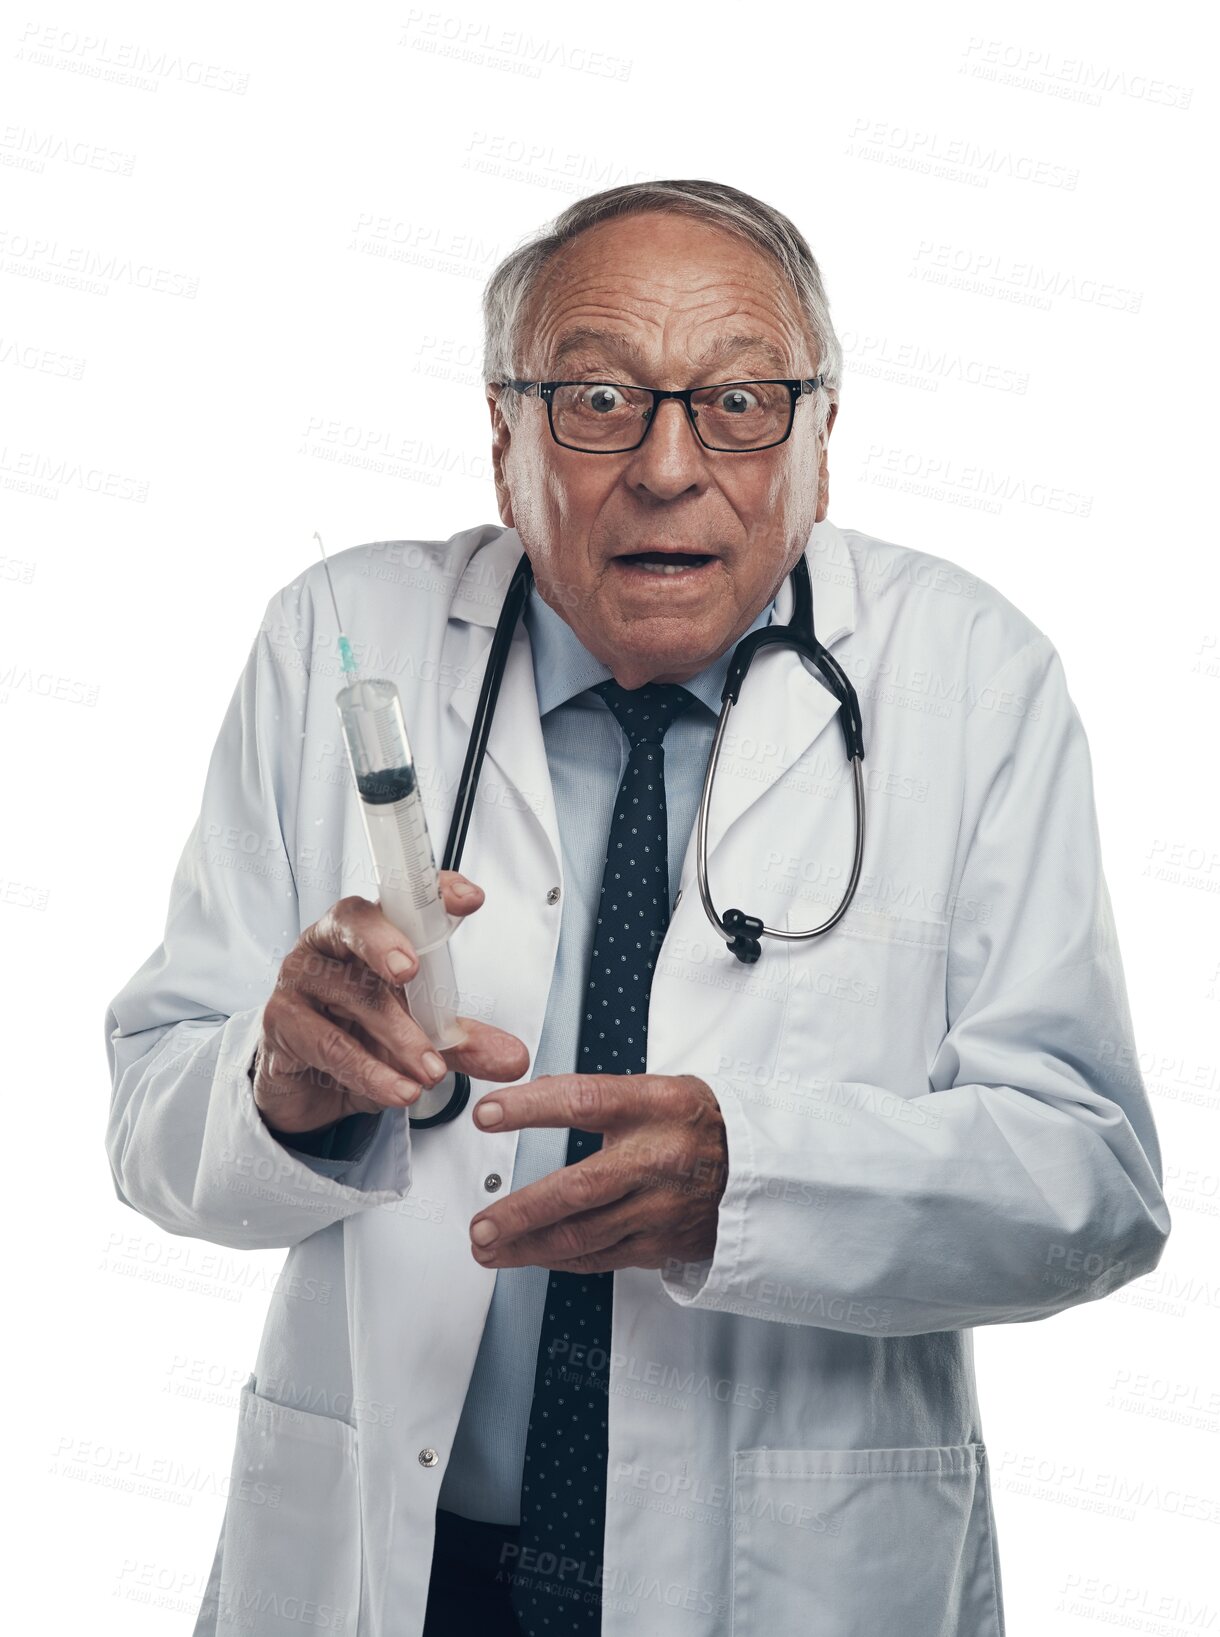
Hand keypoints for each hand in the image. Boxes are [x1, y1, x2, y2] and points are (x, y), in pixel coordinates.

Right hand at [253, 876, 529, 1134]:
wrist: (309, 1085)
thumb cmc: (363, 1036)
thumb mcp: (421, 1039)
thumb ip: (464, 1043)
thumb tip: (515, 1059)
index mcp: (368, 930)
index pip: (400, 896)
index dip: (434, 891)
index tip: (469, 900)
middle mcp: (329, 943)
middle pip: (354, 921)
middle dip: (384, 942)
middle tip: (411, 971)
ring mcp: (299, 979)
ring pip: (350, 994)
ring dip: (397, 1036)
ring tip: (432, 1072)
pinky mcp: (281, 1023)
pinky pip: (328, 1044)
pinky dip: (369, 1071)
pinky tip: (400, 1091)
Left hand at [467, 1074, 727, 1272]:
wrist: (755, 1169)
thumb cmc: (696, 1124)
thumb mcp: (658, 1090)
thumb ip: (600, 1094)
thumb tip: (536, 1089)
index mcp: (655, 1106)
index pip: (581, 1101)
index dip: (529, 1108)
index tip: (487, 1115)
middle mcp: (658, 1158)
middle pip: (577, 1188)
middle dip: (520, 1211)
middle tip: (482, 1224)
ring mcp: (660, 1207)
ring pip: (583, 1235)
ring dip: (528, 1245)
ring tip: (490, 1247)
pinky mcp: (661, 1244)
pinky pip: (600, 1257)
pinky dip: (559, 1259)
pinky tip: (531, 1255)